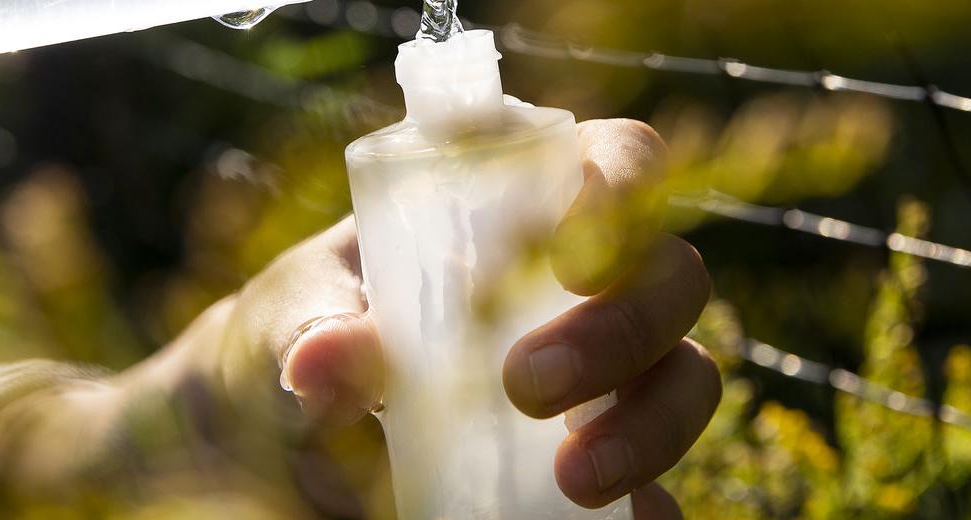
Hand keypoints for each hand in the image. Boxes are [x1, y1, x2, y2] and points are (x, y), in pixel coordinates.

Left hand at [241, 119, 717, 516]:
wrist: (284, 430)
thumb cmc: (301, 328)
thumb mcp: (291, 314)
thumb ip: (312, 324)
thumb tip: (320, 365)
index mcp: (528, 203)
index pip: (619, 159)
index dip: (623, 185)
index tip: (572, 252)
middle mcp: (590, 283)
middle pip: (671, 277)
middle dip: (623, 329)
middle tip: (527, 382)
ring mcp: (610, 377)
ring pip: (686, 378)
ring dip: (650, 425)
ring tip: (572, 476)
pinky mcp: (604, 461)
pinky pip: (659, 485)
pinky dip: (648, 506)